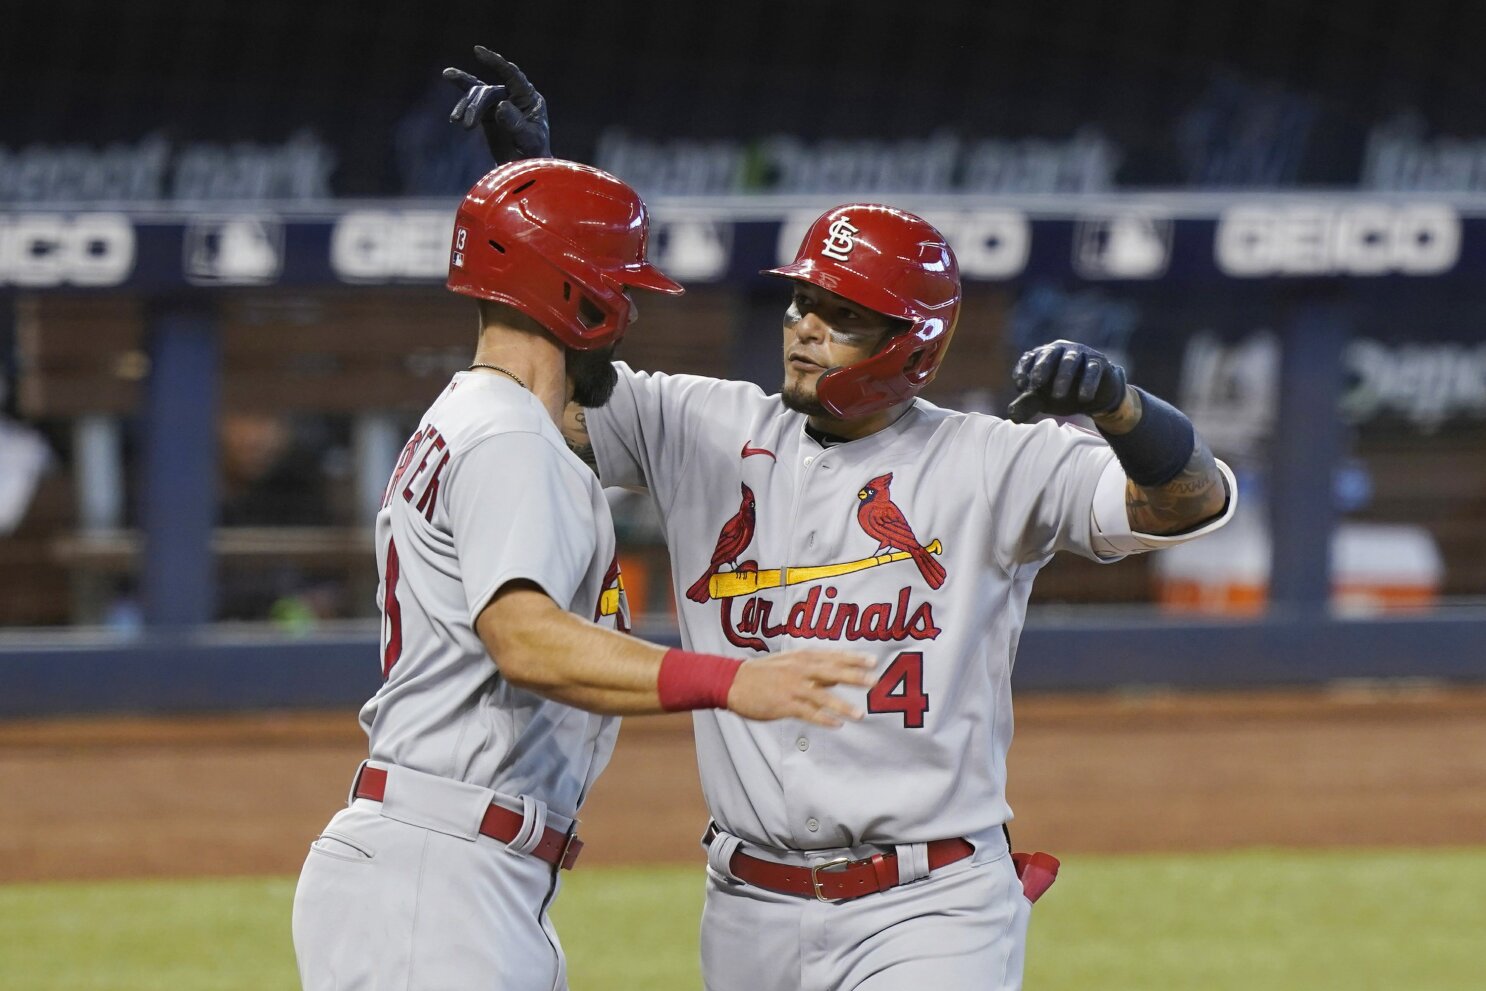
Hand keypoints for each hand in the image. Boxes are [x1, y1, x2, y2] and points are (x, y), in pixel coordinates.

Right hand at [442, 46, 551, 162]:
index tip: (477, 51)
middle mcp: (515, 96)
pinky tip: (448, 77)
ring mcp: (500, 102)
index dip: (495, 62)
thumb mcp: (528, 141)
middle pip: (489, 92)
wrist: (525, 169)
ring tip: (456, 121)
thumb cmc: (533, 155)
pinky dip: (461, 95)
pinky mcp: (488, 112)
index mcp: (529, 98)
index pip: (512, 74)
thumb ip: (516, 124)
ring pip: (478, 95)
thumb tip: (500, 105)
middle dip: (475, 106)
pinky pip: (473, 99)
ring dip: (466, 107)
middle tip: (466, 126)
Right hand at [726, 650, 874, 727]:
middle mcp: (800, 670)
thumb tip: (840, 674)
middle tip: (875, 681)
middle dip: (855, 677)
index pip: (833, 656)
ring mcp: (792, 688)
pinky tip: (836, 725)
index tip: (874, 661)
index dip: (854, 658)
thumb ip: (815, 668)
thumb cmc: (764, 672)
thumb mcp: (790, 662)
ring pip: (822, 696)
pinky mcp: (784, 705)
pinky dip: (823, 719)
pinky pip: (808, 713)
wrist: (734, 681)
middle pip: (832, 672)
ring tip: (860, 714)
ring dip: (842, 706)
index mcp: (802, 657)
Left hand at [1007, 339, 1127, 422]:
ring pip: (1070, 360)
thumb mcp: (1042, 400)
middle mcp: (1060, 349)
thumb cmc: (1061, 393)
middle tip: (1037, 384)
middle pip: (1049, 354)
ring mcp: (1080, 353)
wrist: (1092, 396)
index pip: (1029, 358)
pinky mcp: (1098, 361)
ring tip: (1058, 396)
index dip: (1023, 370)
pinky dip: (1088, 383)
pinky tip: (1083, 398)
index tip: (1020, 385)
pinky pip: (1092, 369)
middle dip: (1042, 368)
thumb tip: (1012, 416)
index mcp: (1042, 355)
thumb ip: (1027, 405)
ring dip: (1063, 377)